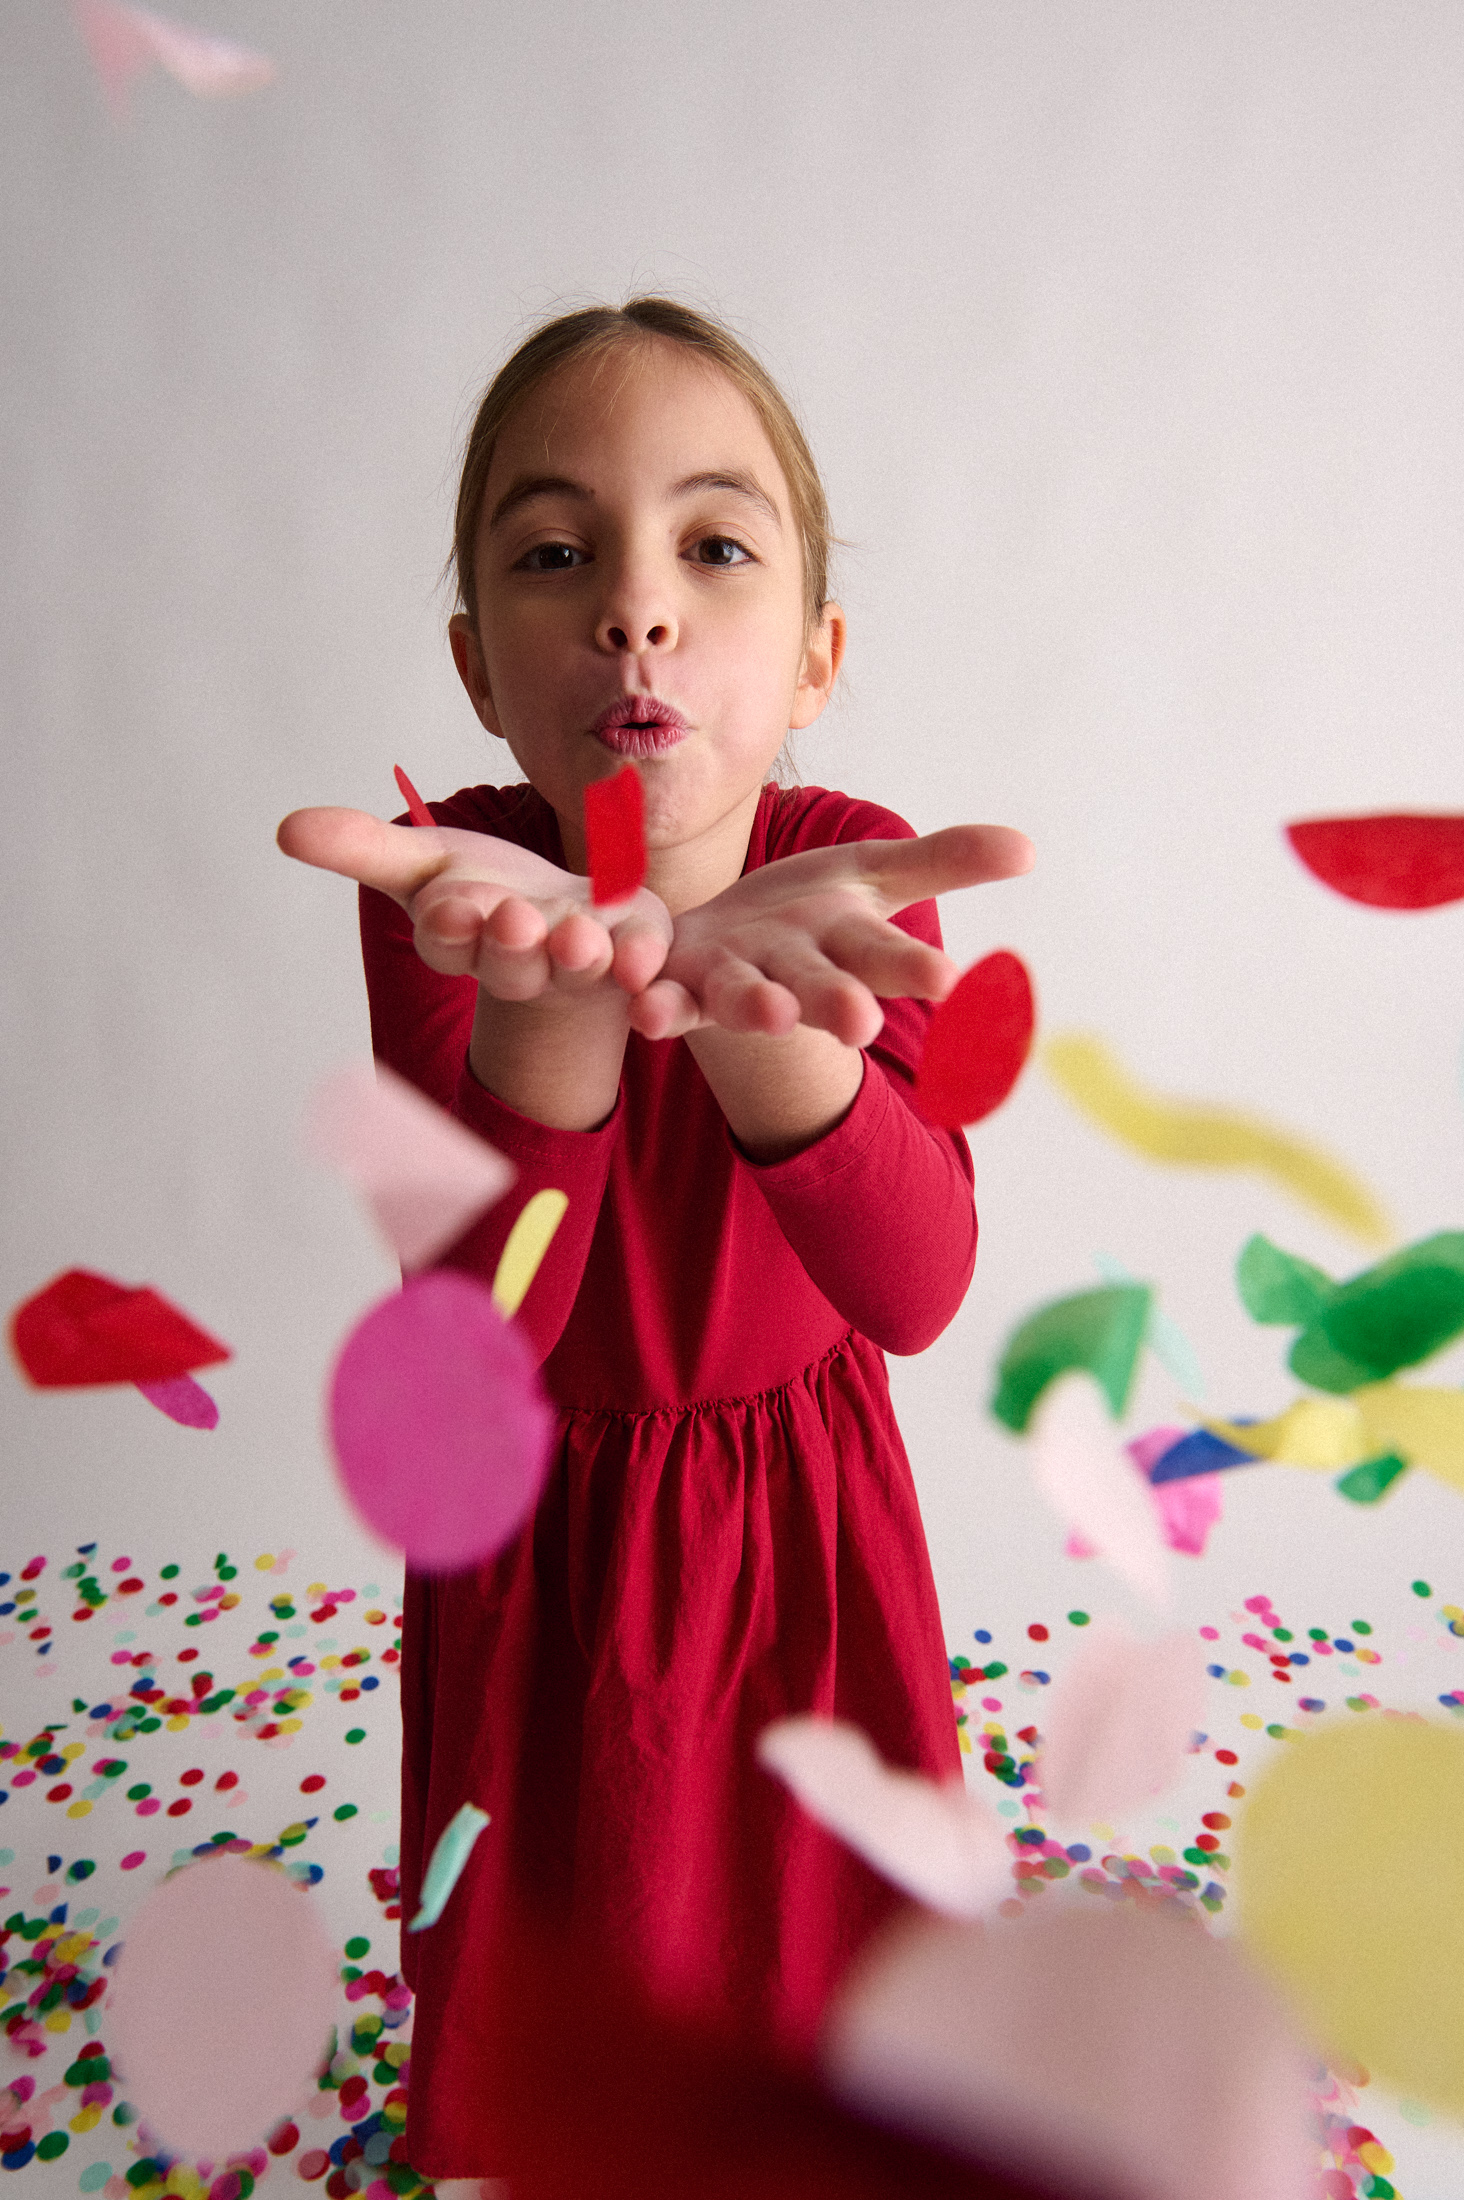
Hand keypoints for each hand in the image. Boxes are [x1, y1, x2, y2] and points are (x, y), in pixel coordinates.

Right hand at [277, 806, 673, 1003]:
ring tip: (579, 937)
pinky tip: (643, 952)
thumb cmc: (491, 895)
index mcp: (466, 940)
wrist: (569, 925)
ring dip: (577, 955)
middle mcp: (523, 963)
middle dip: (509, 943)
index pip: (448, 940)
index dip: (449, 927)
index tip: (447, 907)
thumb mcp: (427, 863)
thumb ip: (362, 850)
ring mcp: (582, 967)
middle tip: (510, 917)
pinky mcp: (636, 956)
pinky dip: (643, 961)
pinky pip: (641, 966)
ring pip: (577, 969)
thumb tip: (285, 829)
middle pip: (511, 962)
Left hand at [627, 825, 1033, 1045]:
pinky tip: (647, 1010)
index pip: (887, 959)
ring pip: (747, 999)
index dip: (914, 971)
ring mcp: (733, 985)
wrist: (717, 941)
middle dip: (840, 1004)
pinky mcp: (676, 987)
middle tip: (863, 1024)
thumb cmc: (805, 914)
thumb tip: (1029, 848)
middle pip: (821, 990)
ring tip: (775, 1014)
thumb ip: (942, 863)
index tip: (949, 981)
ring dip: (758, 1006)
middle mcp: (794, 975)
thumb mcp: (873, 876)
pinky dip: (658, 1007)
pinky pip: (666, 1001)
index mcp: (845, 947)